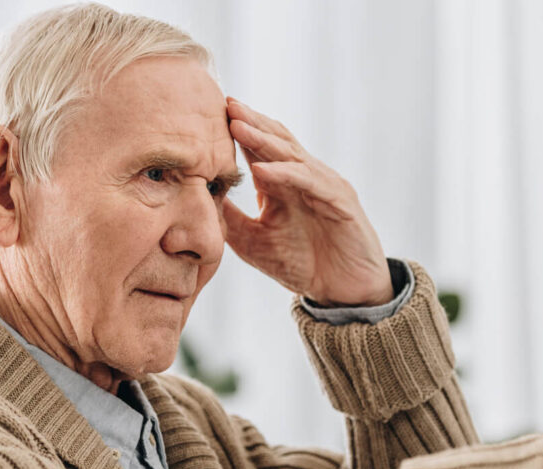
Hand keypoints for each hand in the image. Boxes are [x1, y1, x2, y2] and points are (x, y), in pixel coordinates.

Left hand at [222, 98, 392, 306]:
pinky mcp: (340, 202)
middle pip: (275, 140)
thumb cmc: (303, 265)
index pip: (258, 149)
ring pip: (291, 155)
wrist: (345, 292)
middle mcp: (304, 178)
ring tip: (237, 125)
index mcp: (284, 184)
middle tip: (223, 103)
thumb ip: (231, 219)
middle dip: (250, 121)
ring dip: (262, 140)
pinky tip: (260, 170)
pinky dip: (285, 174)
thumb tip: (197, 199)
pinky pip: (309, 182)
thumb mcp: (254, 242)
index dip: (237, 131)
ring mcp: (324, 186)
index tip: (207, 114)